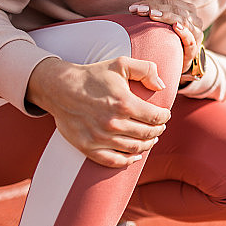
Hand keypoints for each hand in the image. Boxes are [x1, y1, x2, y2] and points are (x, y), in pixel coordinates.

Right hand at [26, 57, 171, 167]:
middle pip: (147, 133)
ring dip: (147, 144)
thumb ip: (146, 69)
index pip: (155, 117)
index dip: (164, 116)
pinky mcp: (88, 148)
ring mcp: (100, 138)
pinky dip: (128, 160)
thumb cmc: (93, 76)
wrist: (60, 88)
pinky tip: (136, 155)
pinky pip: (114, 161)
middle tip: (159, 127)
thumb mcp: (121, 64)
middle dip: (158, 130)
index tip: (165, 115)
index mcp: (124, 103)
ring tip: (151, 139)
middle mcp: (114, 123)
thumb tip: (161, 86)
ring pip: (134, 148)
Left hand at [128, 0, 202, 71]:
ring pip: (184, 20)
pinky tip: (175, 26)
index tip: (135, 7)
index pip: (169, 3)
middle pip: (176, 9)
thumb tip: (135, 6)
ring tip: (152, 14)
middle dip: (156, 8)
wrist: (178, 62)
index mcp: (188, 10)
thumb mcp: (160, 24)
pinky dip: (184, 31)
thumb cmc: (168, 41)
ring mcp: (196, 35)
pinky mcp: (193, 50)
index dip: (152, 3)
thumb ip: (152, 12)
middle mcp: (195, 20)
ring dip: (167, 16)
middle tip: (140, 10)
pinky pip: (190, 39)